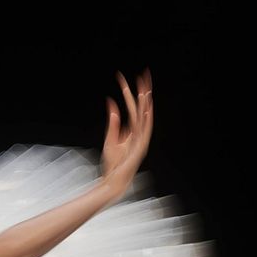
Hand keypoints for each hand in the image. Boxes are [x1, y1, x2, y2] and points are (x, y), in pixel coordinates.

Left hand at [101, 68, 153, 190]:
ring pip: (144, 118)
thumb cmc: (112, 164)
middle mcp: (140, 134)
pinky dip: (145, 120)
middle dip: (142, 91)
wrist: (114, 181)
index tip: (126, 78)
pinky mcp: (139, 148)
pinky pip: (143, 132)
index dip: (129, 93)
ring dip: (145, 104)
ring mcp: (141, 141)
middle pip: (142, 108)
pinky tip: (145, 110)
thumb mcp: (110, 139)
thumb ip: (113, 122)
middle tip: (143, 74)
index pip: (134, 107)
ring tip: (145, 90)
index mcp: (134, 131)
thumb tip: (111, 102)